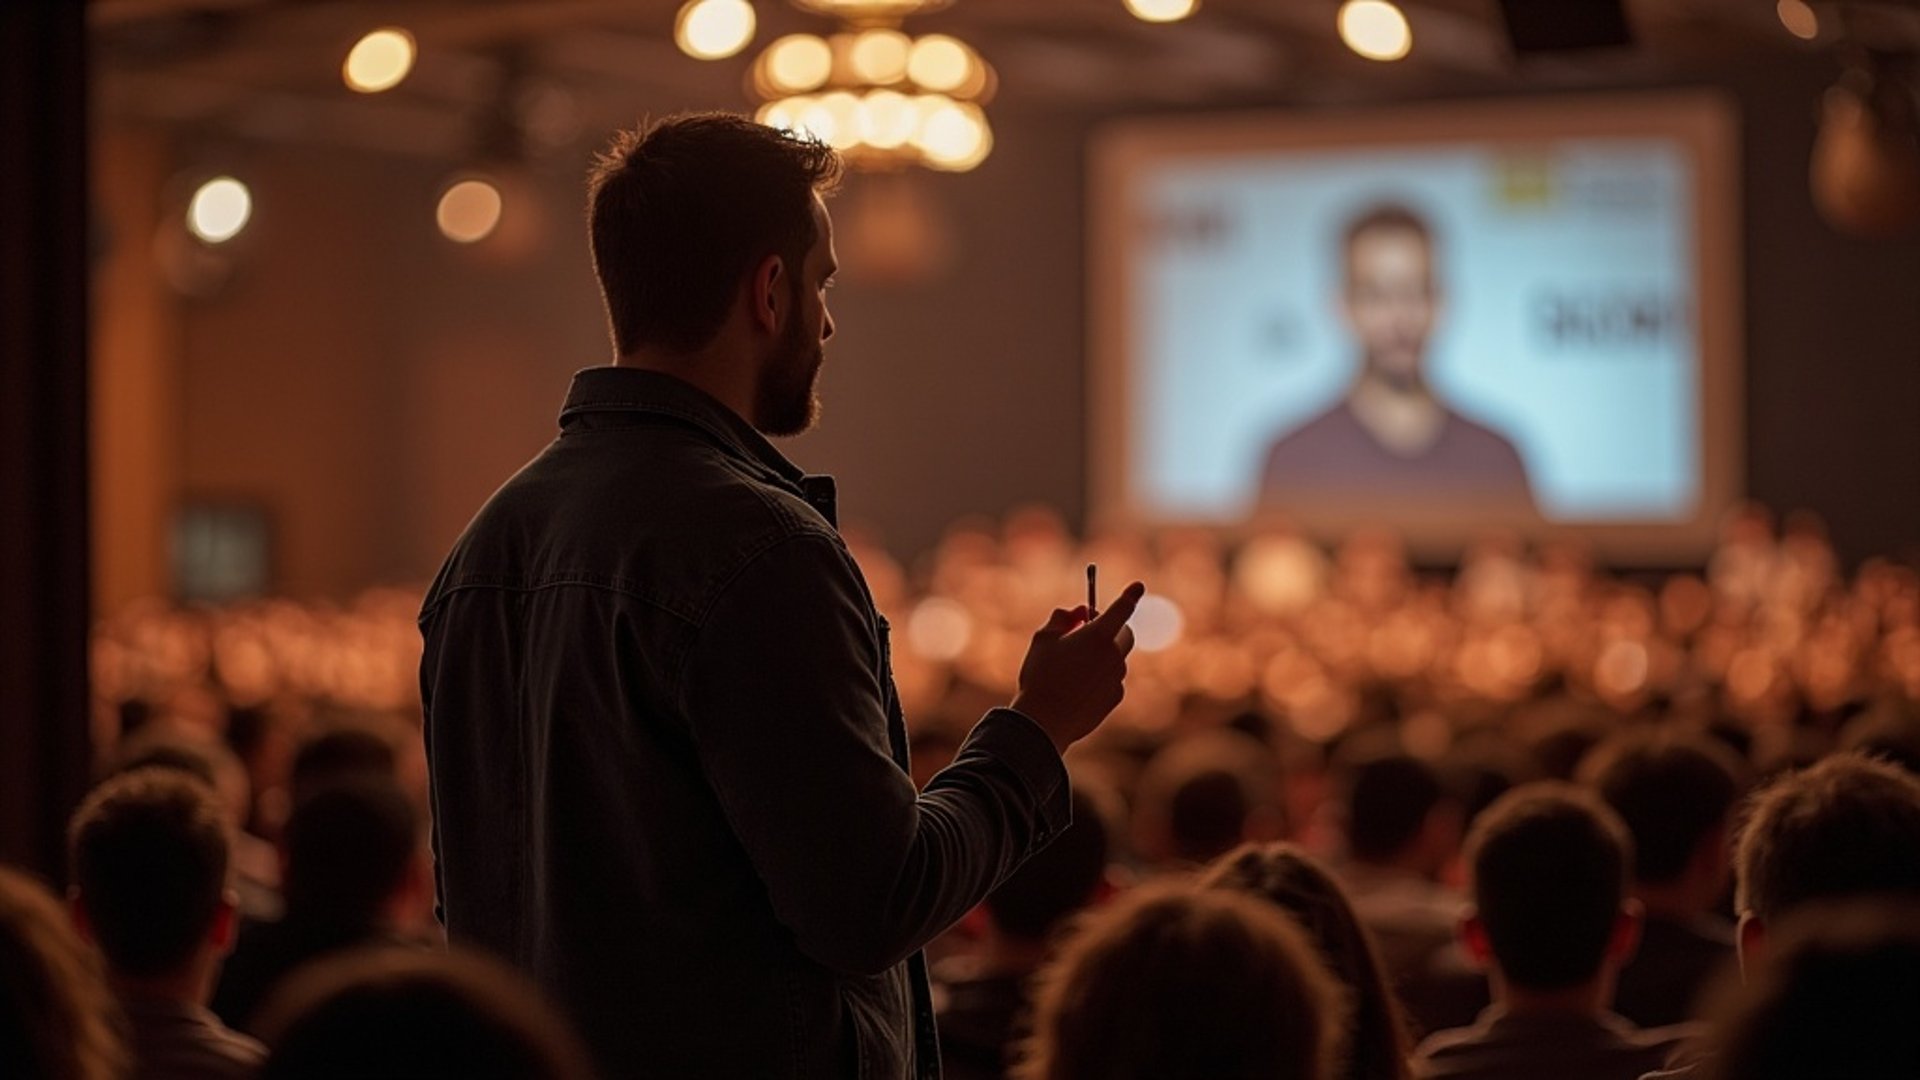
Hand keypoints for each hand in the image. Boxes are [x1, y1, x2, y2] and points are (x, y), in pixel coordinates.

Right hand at [1010, 581, 1145, 753]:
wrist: (1044, 721)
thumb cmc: (1040, 676)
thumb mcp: (1043, 638)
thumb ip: (1062, 617)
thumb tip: (1080, 611)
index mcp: (1098, 635)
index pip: (1122, 608)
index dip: (1130, 595)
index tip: (1138, 586)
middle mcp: (1113, 654)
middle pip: (1125, 634)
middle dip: (1113, 629)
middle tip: (1088, 632)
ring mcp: (1117, 677)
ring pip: (1116, 659)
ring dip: (1102, 655)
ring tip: (1072, 667)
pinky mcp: (1115, 698)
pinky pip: (1112, 680)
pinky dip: (1100, 677)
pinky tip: (1077, 687)